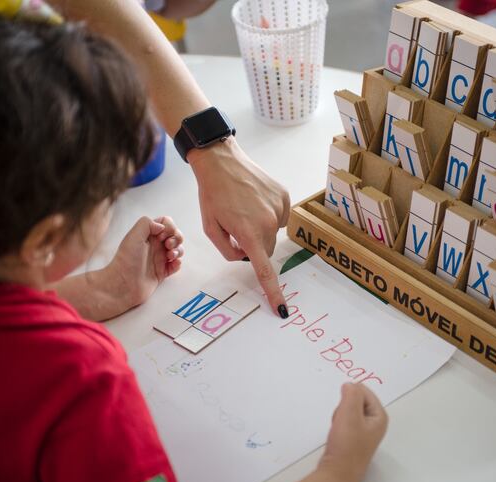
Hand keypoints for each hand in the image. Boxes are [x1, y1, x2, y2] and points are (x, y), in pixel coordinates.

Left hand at [104, 216, 183, 308]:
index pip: (165, 223)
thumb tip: (161, 226)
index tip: (162, 236)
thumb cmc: (126, 261)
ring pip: (178, 250)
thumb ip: (147, 223)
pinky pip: (176, 265)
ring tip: (170, 257)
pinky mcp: (162, 272)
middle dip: (177, 238)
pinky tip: (173, 264)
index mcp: (148, 236)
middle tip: (168, 246)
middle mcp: (154, 246)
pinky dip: (178, 264)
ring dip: (179, 251)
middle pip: (175, 235)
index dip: (169, 227)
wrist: (123, 285)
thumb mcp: (133, 236)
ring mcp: (159, 259)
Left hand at [188, 137, 289, 315]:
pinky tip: (254, 200)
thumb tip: (245, 256)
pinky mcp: (284, 197)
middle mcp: (269, 223)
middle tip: (236, 227)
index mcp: (248, 233)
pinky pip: (279, 216)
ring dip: (261, 229)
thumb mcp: (211, 228)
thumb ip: (228, 250)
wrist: (221, 161)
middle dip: (253, 246)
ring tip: (244, 209)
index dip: (273, 291)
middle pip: (265, 250)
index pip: (264, 270)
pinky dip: (268, 214)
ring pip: (273, 234)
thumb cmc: (212, 194)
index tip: (281, 308)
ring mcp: (279, 208)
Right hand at [318, 383, 387, 481]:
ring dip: (340, 415)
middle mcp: (375, 423)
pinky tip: (337, 435)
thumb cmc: (346, 446)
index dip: (350, 396)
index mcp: (380, 416)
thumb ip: (351, 394)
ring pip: (348, 410)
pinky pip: (344, 421)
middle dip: (344, 406)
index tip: (345, 409)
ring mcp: (364, 432)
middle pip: (356, 401)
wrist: (337, 473)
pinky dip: (338, 424)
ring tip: (339, 429)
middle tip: (342, 421)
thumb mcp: (349, 414)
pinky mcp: (353, 438)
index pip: (364, 391)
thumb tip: (350, 385)